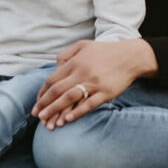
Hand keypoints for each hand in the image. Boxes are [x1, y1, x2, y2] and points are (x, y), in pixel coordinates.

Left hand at [33, 39, 155, 128]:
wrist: (130, 56)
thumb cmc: (106, 51)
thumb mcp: (84, 45)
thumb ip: (67, 54)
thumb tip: (55, 66)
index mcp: (75, 62)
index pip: (52, 79)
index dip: (42, 92)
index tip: (37, 103)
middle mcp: (82, 73)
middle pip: (58, 90)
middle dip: (45, 104)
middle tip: (36, 116)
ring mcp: (94, 83)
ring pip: (70, 98)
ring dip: (56, 111)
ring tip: (47, 122)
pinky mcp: (106, 92)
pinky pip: (89, 104)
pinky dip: (77, 112)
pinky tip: (68, 119)